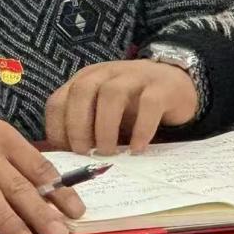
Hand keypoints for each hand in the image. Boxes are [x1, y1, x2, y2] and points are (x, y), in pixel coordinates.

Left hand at [45, 60, 197, 155]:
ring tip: (108, 153)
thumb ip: (86, 127)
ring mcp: (134, 77)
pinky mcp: (161, 87)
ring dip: (106, 127)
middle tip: (84, 154)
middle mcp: (106, 74)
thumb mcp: (103, 112)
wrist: (176, 82)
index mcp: (86, 80)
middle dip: (78, 126)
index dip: (57, 128)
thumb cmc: (133, 104)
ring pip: (112, 95)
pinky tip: (137, 149)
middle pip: (82, 92)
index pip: (59, 99)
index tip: (65, 153)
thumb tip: (66, 160)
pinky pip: (148, 105)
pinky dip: (141, 129)